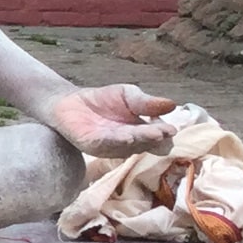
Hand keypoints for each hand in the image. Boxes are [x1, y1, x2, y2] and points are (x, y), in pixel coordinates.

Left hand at [41, 83, 177, 157]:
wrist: (71, 101)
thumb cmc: (103, 100)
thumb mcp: (128, 95)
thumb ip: (146, 102)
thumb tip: (172, 104)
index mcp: (142, 132)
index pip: (158, 136)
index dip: (164, 133)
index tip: (171, 129)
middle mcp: (130, 144)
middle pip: (145, 143)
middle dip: (153, 137)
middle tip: (162, 133)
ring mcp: (112, 147)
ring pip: (128, 145)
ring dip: (138, 139)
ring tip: (149, 133)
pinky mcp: (93, 146)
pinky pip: (107, 144)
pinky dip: (117, 141)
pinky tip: (126, 136)